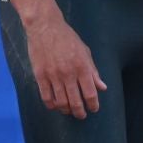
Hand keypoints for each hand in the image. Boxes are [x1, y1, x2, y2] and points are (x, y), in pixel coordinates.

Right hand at [10, 0, 105, 117]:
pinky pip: (46, 97)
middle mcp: (69, 74)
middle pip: (76, 101)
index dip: (93, 105)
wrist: (45, 27)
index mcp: (82, 67)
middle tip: (81, 115)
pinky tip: (55, 106)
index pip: (91, 93)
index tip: (94, 109)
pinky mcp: (40, 76)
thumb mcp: (85, 52)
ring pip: (61, 102)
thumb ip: (93, 71)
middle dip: (80, 112)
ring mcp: (53, 76)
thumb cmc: (67, 38)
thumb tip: (102, 87)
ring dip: (66, 110)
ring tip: (68, 111)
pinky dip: (52, 105)